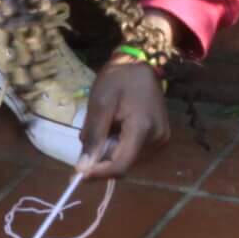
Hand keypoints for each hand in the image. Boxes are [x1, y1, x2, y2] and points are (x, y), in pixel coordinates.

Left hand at [81, 59, 167, 175]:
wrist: (141, 63)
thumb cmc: (118, 79)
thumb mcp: (100, 104)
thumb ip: (93, 137)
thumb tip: (82, 168)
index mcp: (143, 128)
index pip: (120, 166)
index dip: (98, 174)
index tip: (77, 173)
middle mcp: (157, 139)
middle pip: (123, 165)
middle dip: (101, 160)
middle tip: (88, 139)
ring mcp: (161, 139)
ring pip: (128, 160)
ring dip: (110, 153)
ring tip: (104, 127)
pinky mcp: (160, 137)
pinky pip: (135, 152)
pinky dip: (120, 147)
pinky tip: (116, 128)